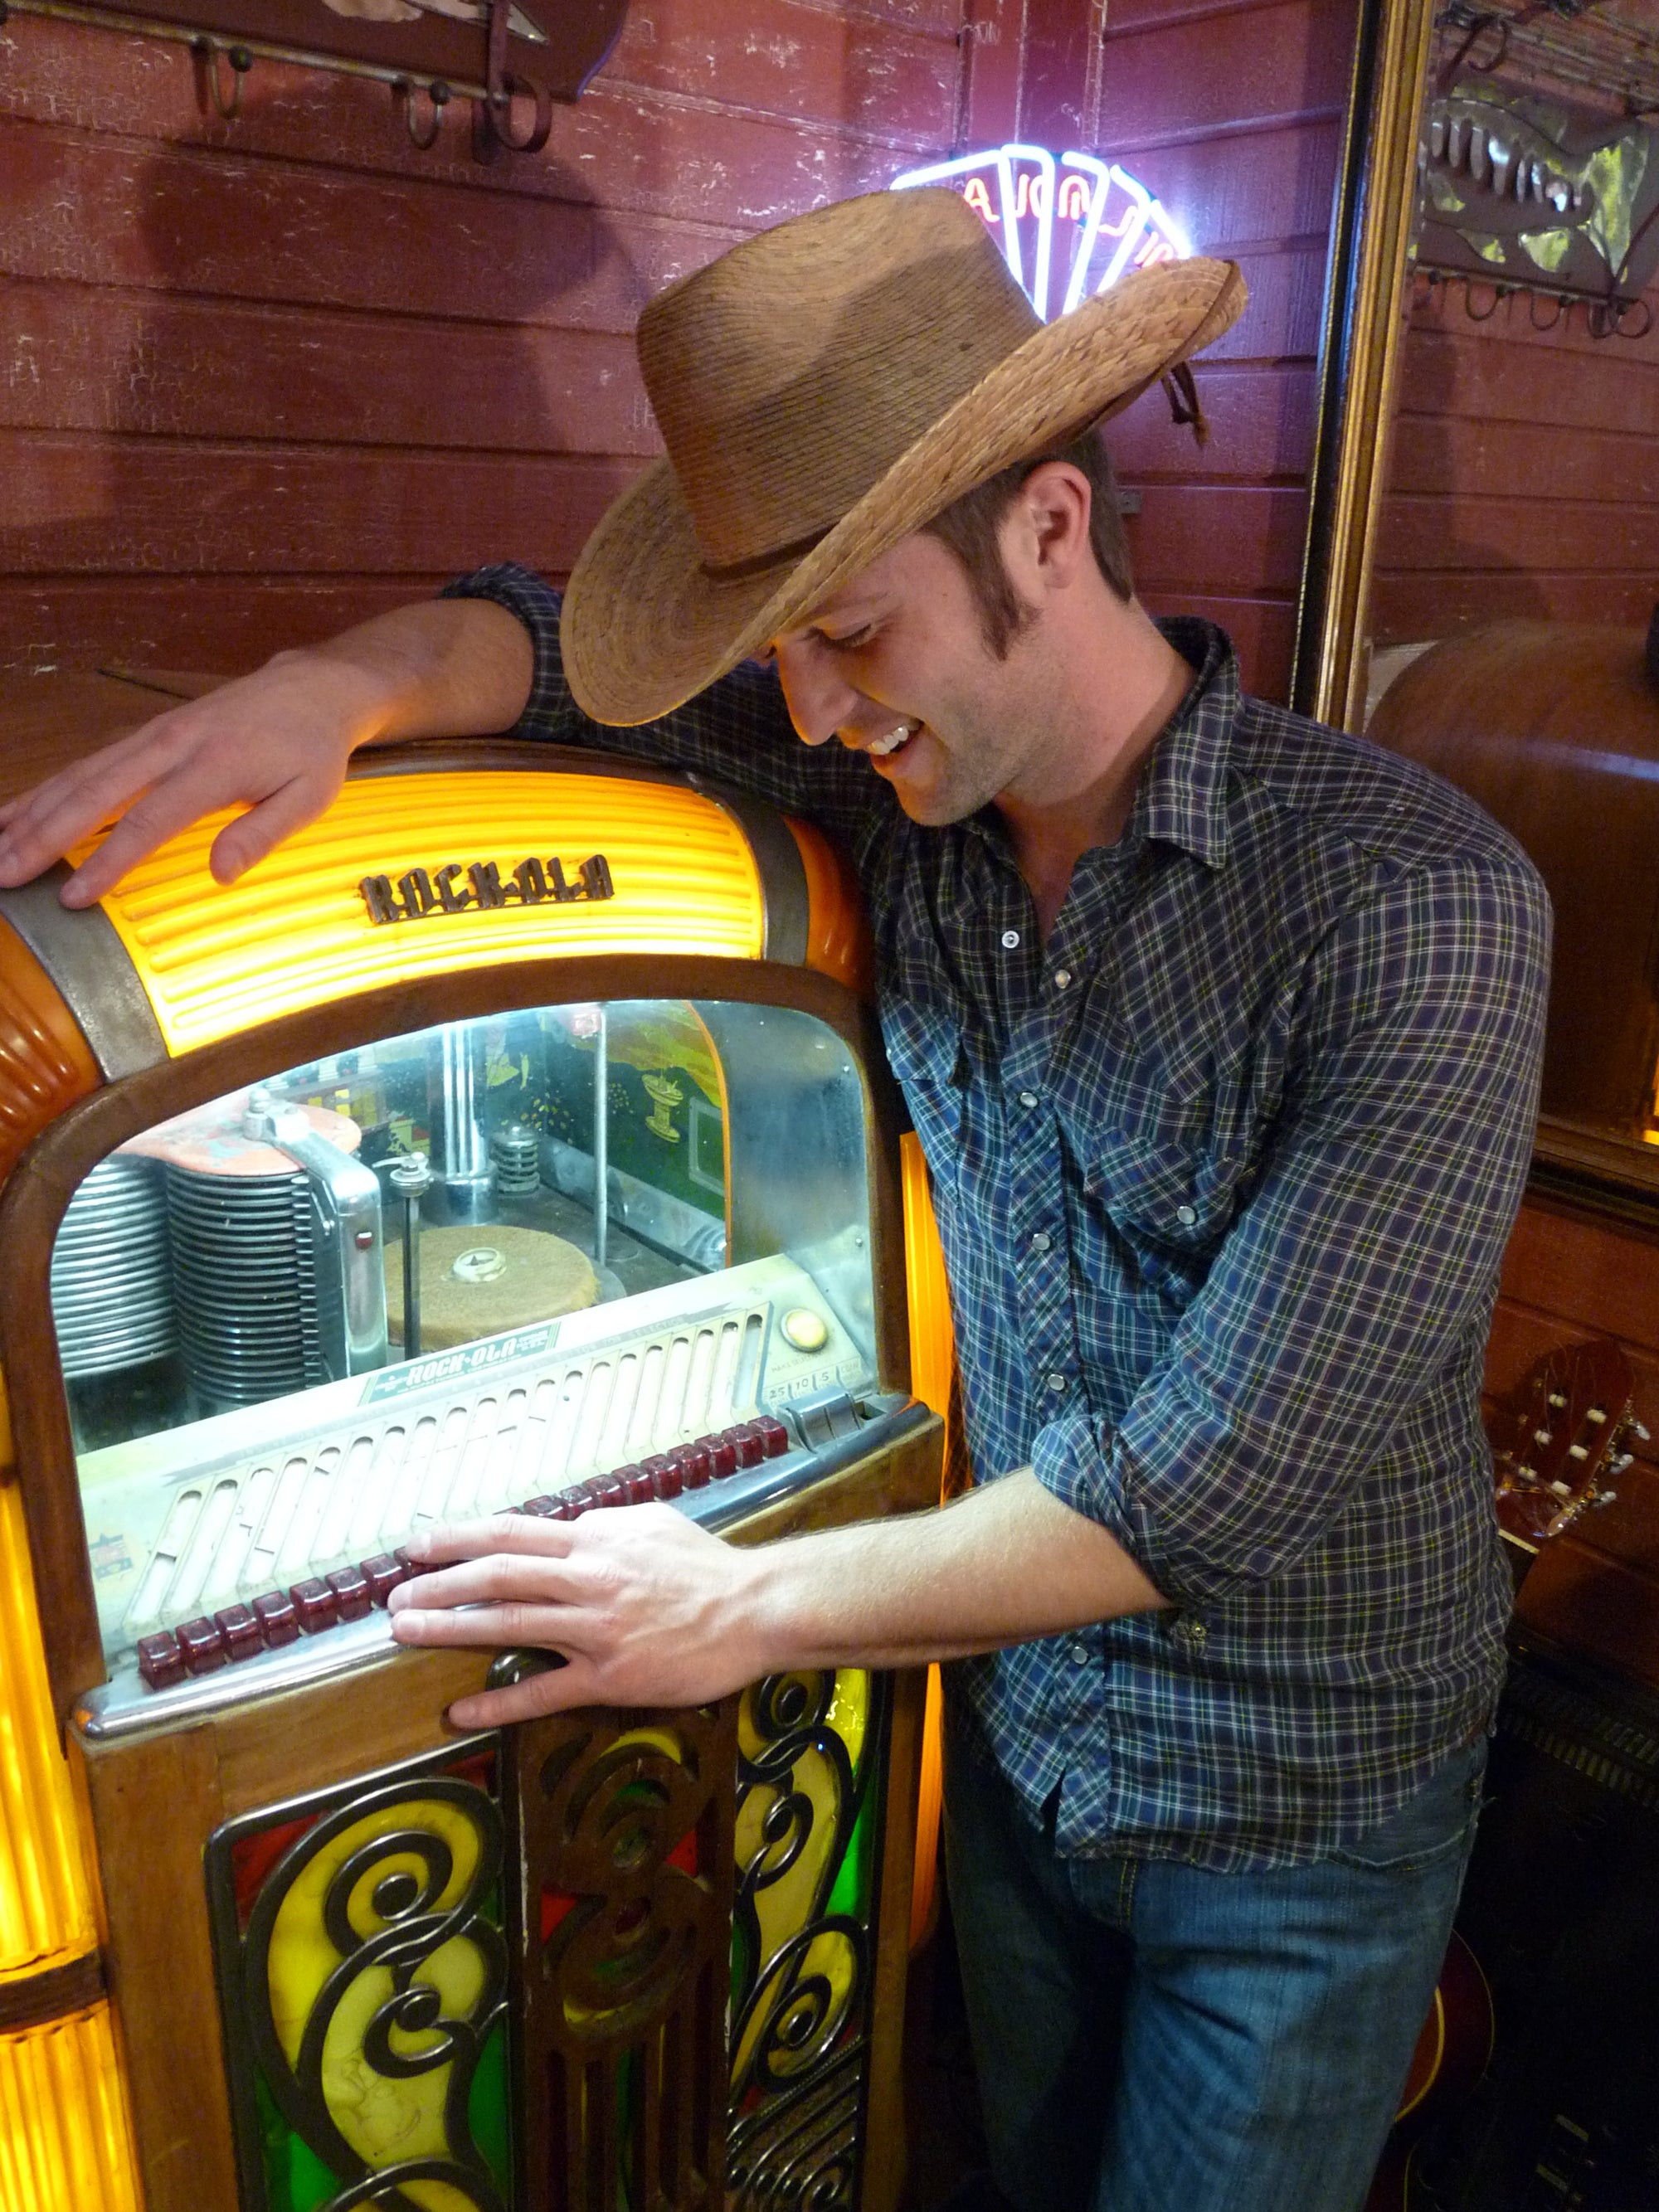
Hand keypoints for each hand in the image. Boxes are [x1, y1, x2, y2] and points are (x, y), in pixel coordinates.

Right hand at [0, 650, 389, 906]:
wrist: (312, 688)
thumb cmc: (311, 750)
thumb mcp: (310, 797)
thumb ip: (263, 834)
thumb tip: (221, 874)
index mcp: (213, 766)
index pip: (148, 821)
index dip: (108, 862)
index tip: (73, 897)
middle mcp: (172, 745)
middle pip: (95, 793)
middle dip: (43, 837)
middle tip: (3, 875)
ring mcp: (152, 736)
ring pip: (79, 774)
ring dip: (32, 812)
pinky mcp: (145, 735)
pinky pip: (86, 764)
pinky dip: (46, 789)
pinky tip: (14, 814)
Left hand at [387, 1506, 769, 1728]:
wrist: (755, 1610)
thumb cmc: (706, 1565)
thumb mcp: (651, 1523)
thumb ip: (602, 1526)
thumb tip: (565, 1529)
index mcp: (595, 1540)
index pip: (511, 1533)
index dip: (457, 1538)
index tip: (417, 1545)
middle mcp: (587, 1580)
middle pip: (497, 1575)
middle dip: (438, 1584)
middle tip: (394, 1596)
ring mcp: (595, 1630)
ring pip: (509, 1625)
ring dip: (450, 1628)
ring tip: (405, 1632)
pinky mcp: (610, 1677)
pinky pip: (543, 1690)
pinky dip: (497, 1701)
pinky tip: (459, 1710)